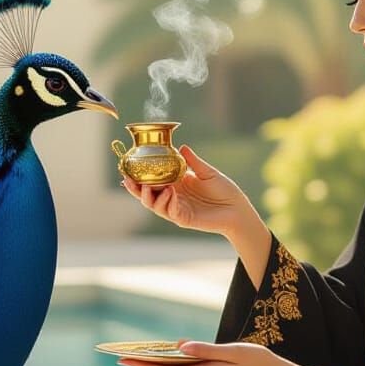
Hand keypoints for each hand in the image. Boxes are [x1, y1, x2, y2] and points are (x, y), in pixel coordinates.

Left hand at [117, 340, 336, 365]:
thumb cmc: (260, 363)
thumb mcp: (235, 351)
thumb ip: (208, 349)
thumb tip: (180, 347)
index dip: (142, 365)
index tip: (121, 359)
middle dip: (142, 365)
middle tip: (120, 356)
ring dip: (155, 364)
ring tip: (137, 355)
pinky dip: (171, 363)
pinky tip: (165, 356)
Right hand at [123, 145, 253, 237]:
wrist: (237, 208)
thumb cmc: (224, 190)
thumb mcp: (207, 172)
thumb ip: (192, 162)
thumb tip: (181, 147)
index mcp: (175, 184)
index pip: (152, 181)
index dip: (138, 177)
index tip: (126, 169)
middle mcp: (173, 197)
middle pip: (147, 196)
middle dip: (136, 189)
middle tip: (128, 180)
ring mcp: (177, 209)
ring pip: (155, 206)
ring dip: (149, 197)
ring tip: (147, 186)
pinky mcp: (184, 219)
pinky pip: (171, 212)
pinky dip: (168, 202)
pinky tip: (170, 193)